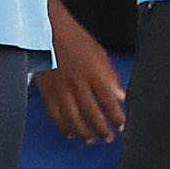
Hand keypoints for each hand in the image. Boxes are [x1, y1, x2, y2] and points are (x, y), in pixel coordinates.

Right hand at [32, 7, 126, 142]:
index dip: (117, 117)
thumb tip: (120, 95)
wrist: (49, 29)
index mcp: (94, 73)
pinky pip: (56, 115)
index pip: (109, 102)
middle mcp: (78, 83)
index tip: (122, 125)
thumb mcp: (99, 53)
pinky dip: (63, 126)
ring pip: (74, 119)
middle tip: (108, 138)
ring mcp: (62, 89)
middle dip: (102, 129)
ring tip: (90, 139)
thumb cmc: (74, 38)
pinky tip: (69, 132)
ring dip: (84, 132)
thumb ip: (110, 76)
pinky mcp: (48, 92)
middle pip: (92, 114)